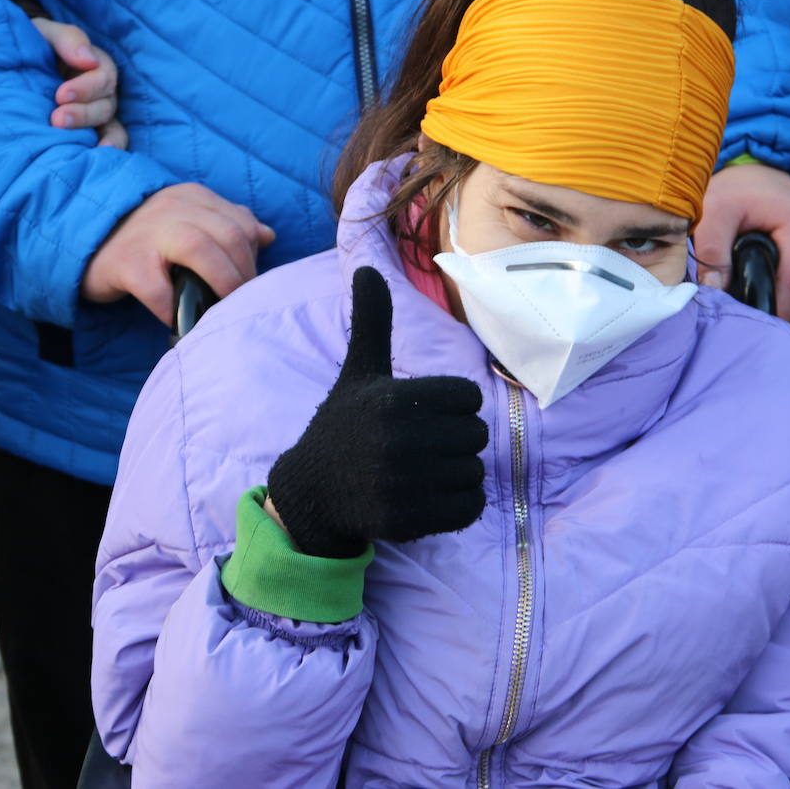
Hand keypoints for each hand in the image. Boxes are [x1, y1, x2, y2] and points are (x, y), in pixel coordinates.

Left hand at [30, 17, 127, 149]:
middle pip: (107, 103)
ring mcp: (97, 113)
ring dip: (90, 131)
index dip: (87, 87)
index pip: (104, 74)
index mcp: (92, 64)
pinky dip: (110, 148)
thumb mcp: (43, 33)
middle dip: (84, 113)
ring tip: (65, 136)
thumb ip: (67, 39)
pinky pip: (111, 141)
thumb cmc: (28, 46)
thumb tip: (88, 59)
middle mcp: (100, 91)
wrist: (5, 66)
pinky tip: (98, 156)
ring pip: (111, 125)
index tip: (60, 95)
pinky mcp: (91, 133)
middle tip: (57, 120)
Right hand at [82, 183, 273, 323]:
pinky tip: (181, 320)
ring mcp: (149, 234)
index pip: (242, 223)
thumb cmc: (147, 240)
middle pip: (230, 235)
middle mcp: (174, 208)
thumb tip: (267, 235)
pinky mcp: (127, 263)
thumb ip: (227, 224)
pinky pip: (159, 290)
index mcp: (194, 197)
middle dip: (245, 274)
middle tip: (243, 302)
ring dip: (222, 285)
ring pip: (201, 251)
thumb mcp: (187, 221)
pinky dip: (175, 309)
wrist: (85, 243)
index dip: (254, 256)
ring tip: (223, 310)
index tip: (250, 282)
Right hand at [266, 267, 487, 557]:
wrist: (312, 492)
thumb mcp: (358, 372)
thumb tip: (365, 268)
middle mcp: (398, 440)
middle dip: (457, 441)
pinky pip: (470, 508)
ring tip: (425, 472)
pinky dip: (461, 505)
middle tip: (424, 446)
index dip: (454, 406)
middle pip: (477, 436)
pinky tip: (433, 496)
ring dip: (459, 474)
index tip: (426, 414)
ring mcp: (403, 484)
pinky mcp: (408, 521)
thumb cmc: (344, 425)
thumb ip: (372, 322)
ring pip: (475, 473)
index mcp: (394, 399)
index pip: (469, 397)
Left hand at [693, 162, 789, 328]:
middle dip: (782, 316)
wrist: (760, 172)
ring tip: (758, 321)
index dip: (777, 310)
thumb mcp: (715, 211)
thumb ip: (711, 248)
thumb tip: (715, 289)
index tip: (751, 327)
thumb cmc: (737, 191)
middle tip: (750, 329)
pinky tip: (772, 309)